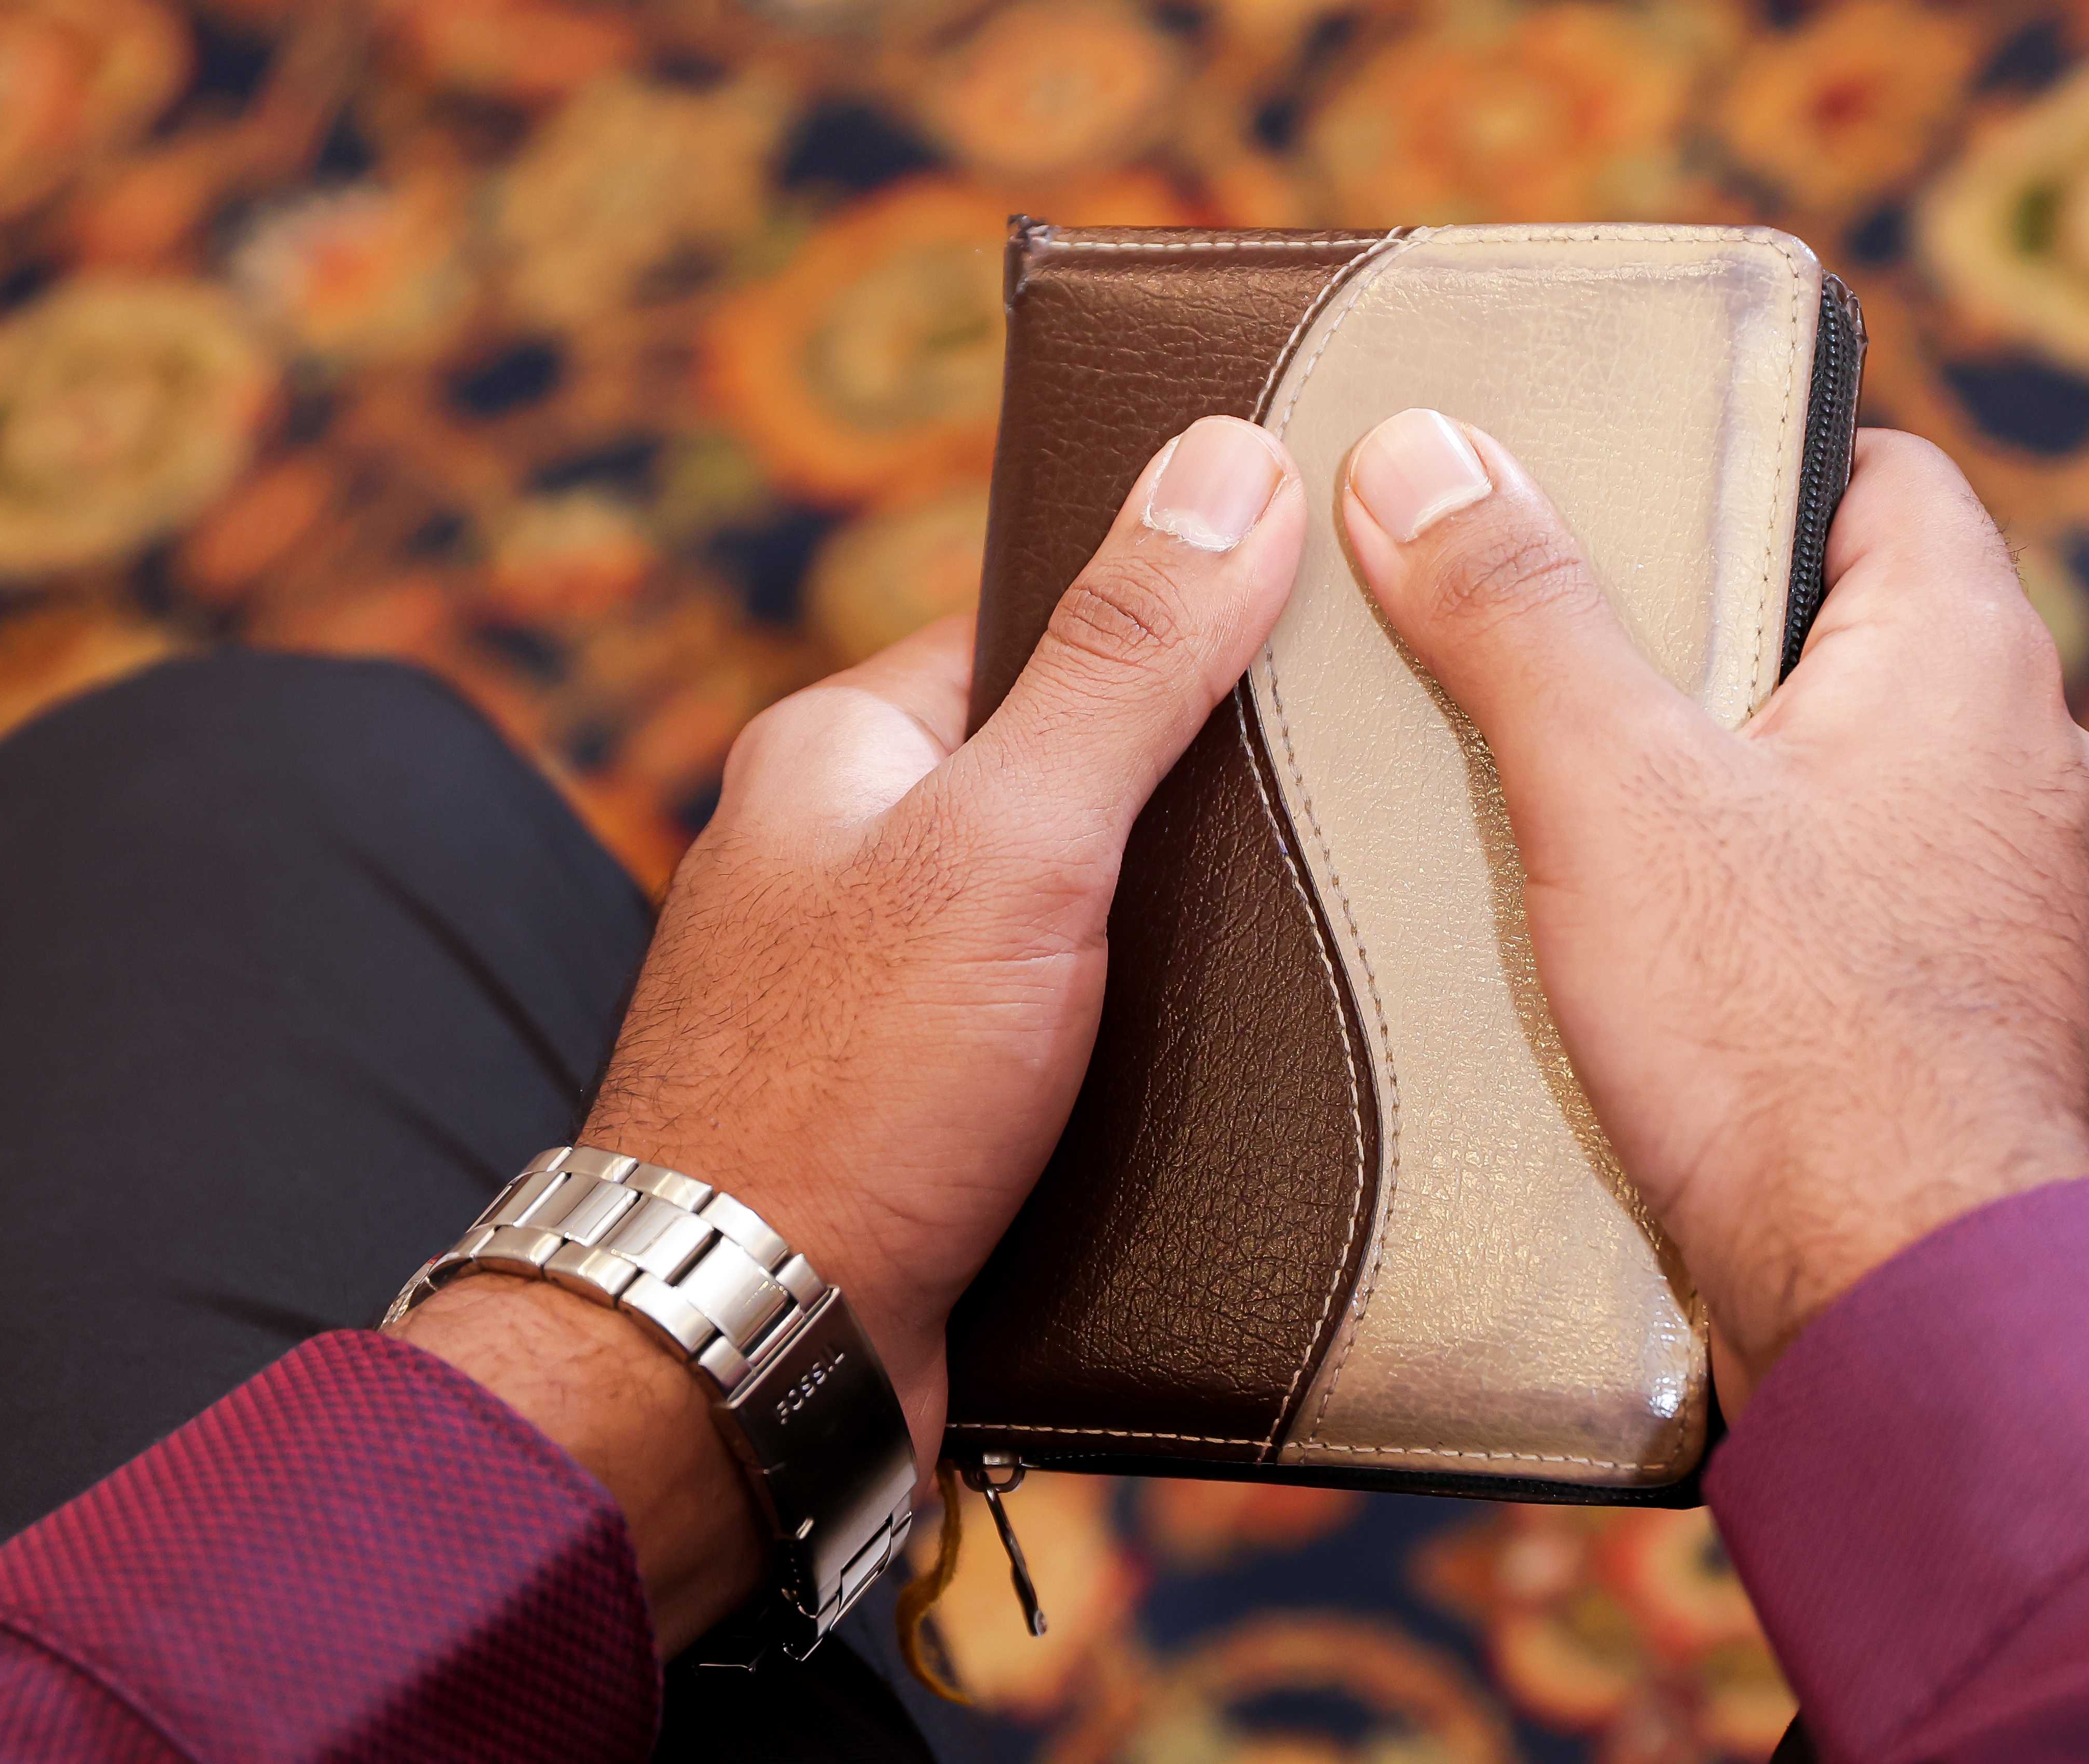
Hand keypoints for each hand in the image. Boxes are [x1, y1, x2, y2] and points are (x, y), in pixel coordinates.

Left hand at [397, 415, 1306, 1650]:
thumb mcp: (1015, 840)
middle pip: (1068, 769)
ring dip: (1175, 931)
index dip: (1179, 613)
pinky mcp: (920, 1103)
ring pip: (1072, 909)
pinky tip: (1230, 1059)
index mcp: (842, 746)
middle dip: (1191, 793)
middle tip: (1339, 803)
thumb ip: (1127, 659)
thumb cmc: (851, 1085)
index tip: (1312, 621)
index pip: (1040, 621)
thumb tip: (1228, 461)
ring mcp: (878, 984)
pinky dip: (1139, 1036)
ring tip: (1310, 938)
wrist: (749, 1352)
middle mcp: (846, 853)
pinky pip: (1058, 1028)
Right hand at [1341, 413, 2088, 1394]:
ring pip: (1856, 776)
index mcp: (1973, 659)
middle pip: (1853, 626)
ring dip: (1736, 779)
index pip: (1881, 474)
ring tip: (1586, 805)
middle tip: (1562, 652)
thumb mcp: (1612, 790)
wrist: (1903, 1313)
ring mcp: (2018, 904)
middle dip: (1709, 633)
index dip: (1751, 457)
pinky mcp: (1974, 1019)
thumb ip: (1518, 612)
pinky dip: (1771, 901)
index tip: (1627, 486)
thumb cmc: (1790, 1046)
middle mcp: (2027, 766)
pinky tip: (1661, 952)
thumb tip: (1422, 457)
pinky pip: (1862, 903)